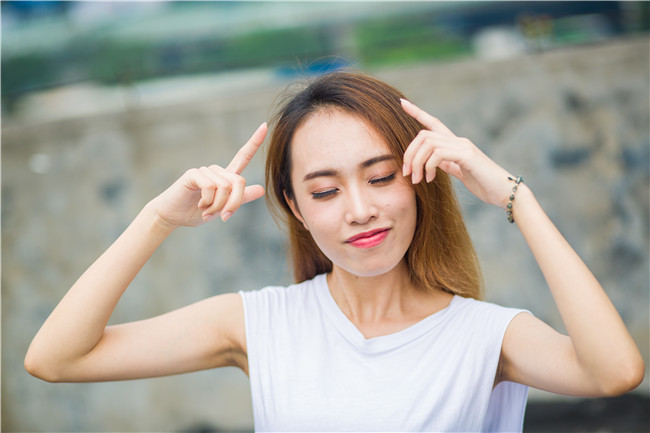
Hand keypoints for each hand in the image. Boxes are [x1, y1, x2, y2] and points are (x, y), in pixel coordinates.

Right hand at [150, 123, 266, 227]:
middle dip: (234, 204)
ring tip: (207, 212)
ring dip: (218, 206)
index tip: (265, 125)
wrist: (173, 216)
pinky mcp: (193, 174)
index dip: (254, 142)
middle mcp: (216, 171)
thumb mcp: (222, 208)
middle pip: (239, 182)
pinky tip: (200, 205)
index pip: (243, 157)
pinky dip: (208, 201)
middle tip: (224, 217)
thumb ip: (241, 198)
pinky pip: (210, 186)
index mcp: (225, 177)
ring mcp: (205, 171)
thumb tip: (262, 189)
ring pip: (225, 187)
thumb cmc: (196, 211)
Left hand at [401, 99, 514, 207]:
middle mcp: (459, 141)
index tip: (403, 103)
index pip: (434, 123)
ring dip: (417, 162)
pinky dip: (428, 166)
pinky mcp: (467, 155)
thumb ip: (447, 164)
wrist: (505, 193)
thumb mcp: (461, 173)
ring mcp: (464, 146)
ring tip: (417, 180)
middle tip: (407, 173)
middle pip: (424, 135)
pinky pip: (438, 154)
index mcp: (456, 144)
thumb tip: (433, 160)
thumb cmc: (485, 185)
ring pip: (428, 143)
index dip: (418, 112)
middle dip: (409, 153)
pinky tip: (429, 179)